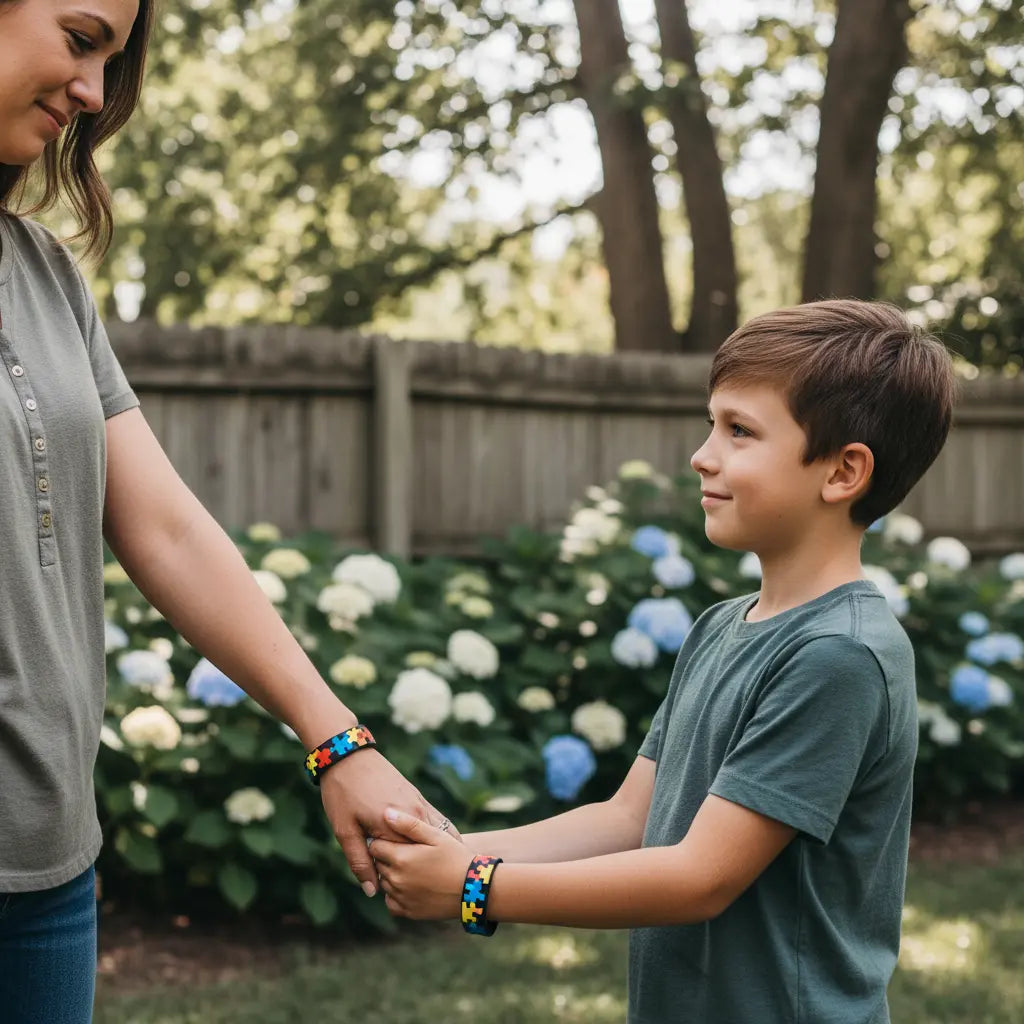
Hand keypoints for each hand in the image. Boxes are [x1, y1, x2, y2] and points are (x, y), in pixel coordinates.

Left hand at [319, 750, 461, 896]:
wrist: (348, 755)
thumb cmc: (342, 794)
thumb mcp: (345, 831)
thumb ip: (359, 861)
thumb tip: (371, 891)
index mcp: (392, 828)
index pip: (404, 865)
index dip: (400, 879)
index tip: (400, 891)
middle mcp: (412, 816)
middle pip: (421, 853)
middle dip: (421, 870)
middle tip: (420, 886)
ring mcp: (418, 804)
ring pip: (432, 838)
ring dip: (432, 855)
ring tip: (437, 872)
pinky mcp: (418, 796)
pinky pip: (435, 821)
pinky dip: (438, 837)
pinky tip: (438, 849)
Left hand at [370, 807, 470, 919]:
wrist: (473, 888)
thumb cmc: (455, 857)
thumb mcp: (436, 836)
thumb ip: (409, 824)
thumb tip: (386, 813)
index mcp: (401, 858)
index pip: (374, 846)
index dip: (382, 839)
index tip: (394, 838)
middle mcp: (396, 879)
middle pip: (378, 864)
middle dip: (386, 856)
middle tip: (405, 852)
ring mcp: (401, 897)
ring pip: (384, 882)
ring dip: (391, 874)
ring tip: (411, 867)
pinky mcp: (408, 911)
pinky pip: (390, 902)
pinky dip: (395, 894)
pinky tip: (410, 885)